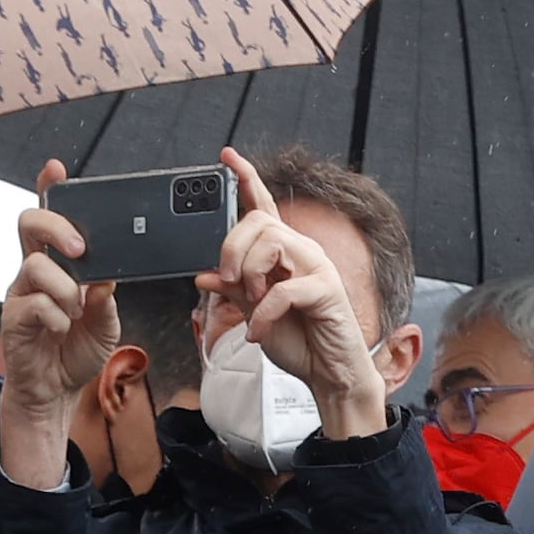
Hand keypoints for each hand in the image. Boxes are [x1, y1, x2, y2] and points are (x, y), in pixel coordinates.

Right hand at [0, 172, 121, 491]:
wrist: (55, 394)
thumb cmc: (75, 351)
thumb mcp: (105, 324)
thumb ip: (105, 298)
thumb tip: (106, 276)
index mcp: (56, 265)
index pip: (48, 219)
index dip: (47, 190)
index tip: (56, 168)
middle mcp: (33, 271)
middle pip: (30, 224)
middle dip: (57, 228)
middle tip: (81, 249)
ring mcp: (20, 293)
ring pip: (35, 266)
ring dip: (64, 287)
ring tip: (76, 311)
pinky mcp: (13, 319)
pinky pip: (33, 304)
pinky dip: (55, 315)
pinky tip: (63, 329)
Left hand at [212, 147, 387, 436]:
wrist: (330, 377)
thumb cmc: (301, 344)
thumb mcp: (254, 313)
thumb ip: (231, 291)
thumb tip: (203, 276)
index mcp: (285, 253)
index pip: (264, 206)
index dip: (246, 179)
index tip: (227, 156)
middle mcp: (303, 252)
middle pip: (259, 222)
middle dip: (233, 248)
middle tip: (227, 280)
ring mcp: (317, 269)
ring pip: (272, 242)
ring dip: (250, 273)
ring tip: (251, 302)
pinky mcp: (326, 291)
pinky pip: (284, 289)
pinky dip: (263, 313)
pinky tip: (258, 332)